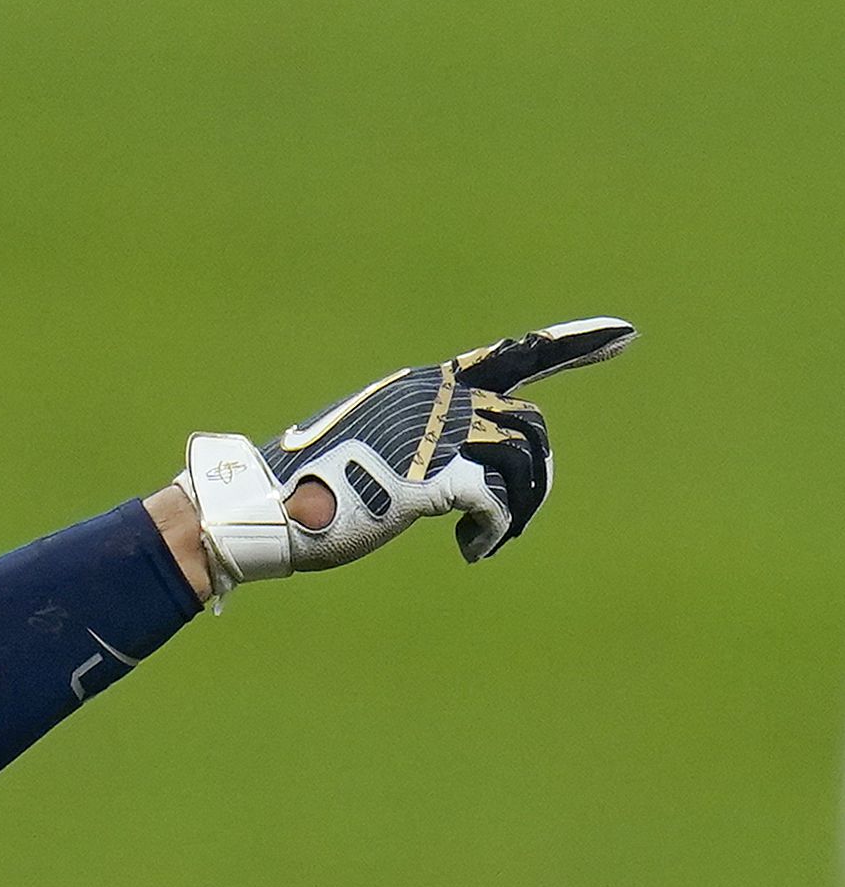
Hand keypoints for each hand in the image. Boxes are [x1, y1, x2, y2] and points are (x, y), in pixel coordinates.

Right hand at [182, 317, 634, 590]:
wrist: (260, 511)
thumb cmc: (300, 490)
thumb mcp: (365, 449)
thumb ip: (412, 444)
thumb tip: (446, 474)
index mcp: (422, 386)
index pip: (510, 355)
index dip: (572, 344)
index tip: (626, 334)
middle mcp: (435, 399)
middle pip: (529, 426)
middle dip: (537, 478)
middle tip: (516, 521)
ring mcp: (434, 435)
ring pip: (524, 462)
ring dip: (520, 510)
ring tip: (489, 539)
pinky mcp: (431, 478)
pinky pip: (495, 502)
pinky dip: (493, 532)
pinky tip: (470, 551)